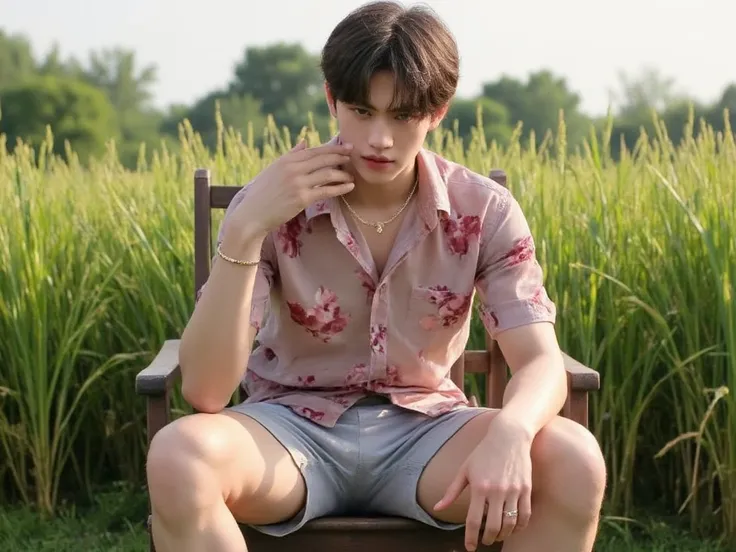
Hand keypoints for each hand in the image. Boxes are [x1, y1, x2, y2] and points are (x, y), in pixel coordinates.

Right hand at [228, 140, 354, 238]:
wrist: (252, 214)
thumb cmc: (262, 193)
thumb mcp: (274, 169)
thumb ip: (291, 155)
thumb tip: (304, 142)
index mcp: (286, 159)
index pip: (314, 150)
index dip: (332, 148)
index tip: (345, 146)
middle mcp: (293, 168)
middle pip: (323, 158)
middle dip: (341, 156)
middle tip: (353, 156)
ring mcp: (298, 183)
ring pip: (327, 174)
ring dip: (342, 174)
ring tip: (351, 176)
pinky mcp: (302, 198)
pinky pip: (326, 191)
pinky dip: (340, 188)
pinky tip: (349, 187)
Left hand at [434, 415, 532, 550]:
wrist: (509, 436)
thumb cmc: (484, 452)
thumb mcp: (465, 469)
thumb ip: (451, 491)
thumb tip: (437, 508)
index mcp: (479, 487)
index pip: (474, 520)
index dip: (471, 538)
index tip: (470, 547)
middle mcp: (496, 491)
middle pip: (493, 527)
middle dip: (487, 539)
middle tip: (484, 541)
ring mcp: (513, 490)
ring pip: (510, 524)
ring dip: (503, 535)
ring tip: (497, 535)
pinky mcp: (526, 489)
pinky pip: (525, 515)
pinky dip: (519, 527)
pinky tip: (513, 528)